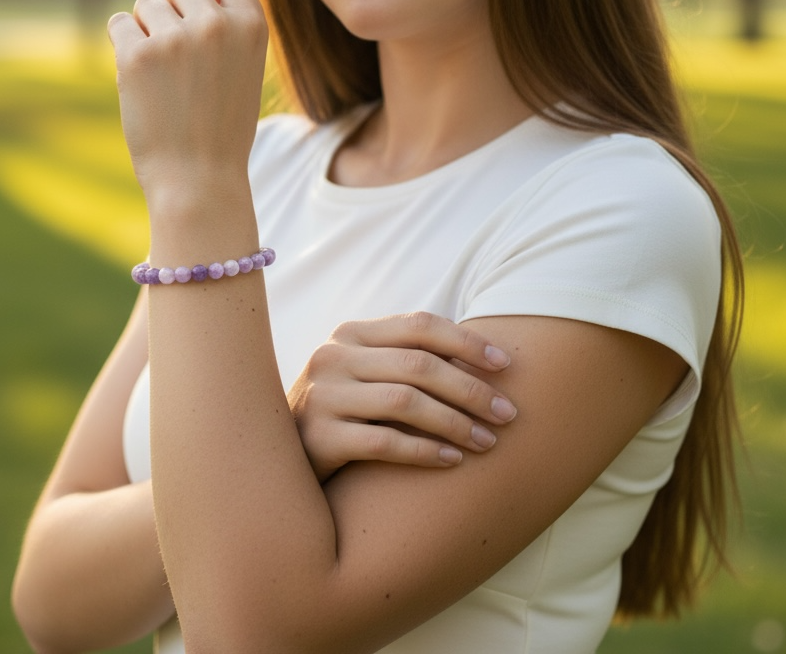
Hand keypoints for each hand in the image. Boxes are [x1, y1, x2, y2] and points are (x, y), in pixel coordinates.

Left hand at [107, 0, 267, 207]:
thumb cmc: (222, 126)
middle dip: (170, 6)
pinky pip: (119, 24)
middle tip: (173, 50)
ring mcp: (176, 38)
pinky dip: (124, 46)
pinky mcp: (137, 57)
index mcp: (252, 25)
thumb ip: (227, 22)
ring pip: (146, 3)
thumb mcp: (245, 67)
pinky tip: (140, 79)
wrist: (200, 179)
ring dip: (146, 29)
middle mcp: (217, 24)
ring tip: (162, 74)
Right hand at [288, 311, 517, 482]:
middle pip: (418, 364)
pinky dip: (425, 451)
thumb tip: (486, 360)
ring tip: (488, 442)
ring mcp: (322, 395)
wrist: (276, 461)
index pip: (419, 324)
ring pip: (405, 402)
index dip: (468, 341)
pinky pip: (384, 443)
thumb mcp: (366, 376)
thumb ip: (407, 361)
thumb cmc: (342, 415)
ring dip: (456, 422)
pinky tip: (453, 462)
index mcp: (351, 333)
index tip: (507, 365)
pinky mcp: (318, 437)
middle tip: (509, 414)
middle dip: (472, 389)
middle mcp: (333, 356)